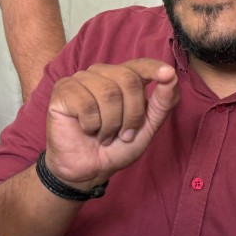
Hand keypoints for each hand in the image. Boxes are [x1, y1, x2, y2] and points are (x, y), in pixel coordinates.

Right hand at [45, 58, 178, 187]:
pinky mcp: (63, 90)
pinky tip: (85, 129)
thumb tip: (171, 76)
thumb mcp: (146, 128)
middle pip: (128, 81)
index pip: (140, 65)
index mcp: (122, 77)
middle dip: (131, 115)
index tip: (168, 74)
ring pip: (108, 94)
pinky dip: (91, 125)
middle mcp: (102, 73)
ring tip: (103, 135)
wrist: (87, 170)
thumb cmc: (116, 147)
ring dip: (110, 124)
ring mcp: (81, 79)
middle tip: (123, 134)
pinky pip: (86, 104)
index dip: (154, 69)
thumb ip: (161, 103)